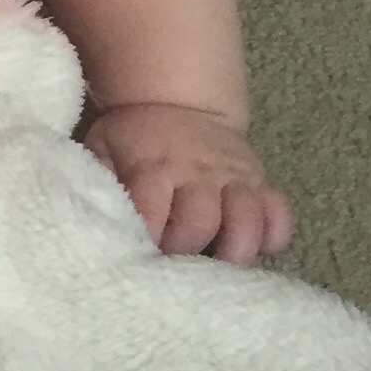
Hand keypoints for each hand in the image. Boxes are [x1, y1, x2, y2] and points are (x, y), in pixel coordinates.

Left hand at [84, 103, 294, 265]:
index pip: (152, 211)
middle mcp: (198, 172)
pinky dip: (272, 236)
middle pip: (202, 222)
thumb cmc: (134, 136)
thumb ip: (100, 182)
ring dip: (236, 251)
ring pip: (247, 219)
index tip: (140, 260)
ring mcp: (234, 177)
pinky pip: (279, 213)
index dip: (148, 241)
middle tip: (174, 268)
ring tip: (220, 269)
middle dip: (188, 253)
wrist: (181, 101)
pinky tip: (256, 248)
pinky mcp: (260, 181)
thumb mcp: (103, 146)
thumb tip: (91, 223)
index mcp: (154, 166)